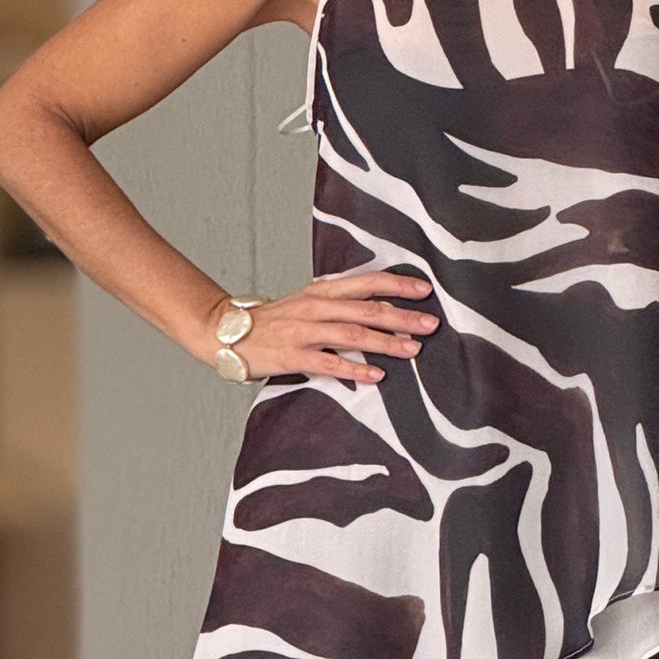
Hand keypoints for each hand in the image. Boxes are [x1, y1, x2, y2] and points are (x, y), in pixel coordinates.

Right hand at [208, 270, 436, 384]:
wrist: (228, 331)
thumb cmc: (273, 321)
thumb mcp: (307, 302)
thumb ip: (339, 304)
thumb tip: (379, 308)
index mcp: (322, 291)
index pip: (366, 282)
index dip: (397, 284)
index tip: (425, 290)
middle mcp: (315, 307)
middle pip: (367, 309)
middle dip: (402, 317)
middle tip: (430, 325)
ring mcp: (304, 331)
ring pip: (352, 335)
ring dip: (385, 343)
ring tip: (411, 351)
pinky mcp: (292, 355)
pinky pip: (328, 363)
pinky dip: (353, 370)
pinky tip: (375, 376)